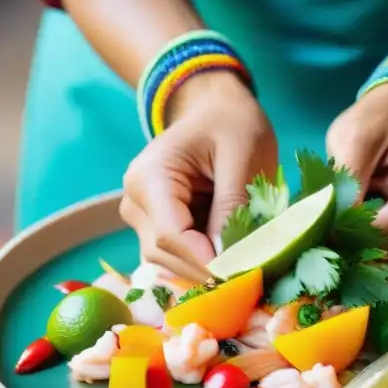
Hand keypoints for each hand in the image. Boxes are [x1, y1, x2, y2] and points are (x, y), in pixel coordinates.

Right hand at [120, 71, 278, 281]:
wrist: (216, 109)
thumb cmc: (232, 124)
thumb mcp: (242, 156)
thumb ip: (232, 206)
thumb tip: (229, 260)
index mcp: (150, 178)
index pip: (170, 236)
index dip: (204, 261)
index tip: (241, 275)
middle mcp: (136, 201)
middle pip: (164, 256)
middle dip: (206, 270)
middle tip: (251, 277)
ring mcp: (142, 217)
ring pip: (168, 263)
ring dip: (205, 269)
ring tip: (244, 266)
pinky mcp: (156, 226)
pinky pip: (176, 256)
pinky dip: (203, 262)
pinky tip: (232, 259)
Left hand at [326, 83, 387, 272]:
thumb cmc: (378, 124)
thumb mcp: (354, 136)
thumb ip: (347, 179)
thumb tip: (333, 226)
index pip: (385, 232)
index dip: (345, 235)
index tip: (313, 230)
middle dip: (349, 246)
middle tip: (317, 230)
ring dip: (358, 254)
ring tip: (339, 226)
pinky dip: (371, 259)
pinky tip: (357, 235)